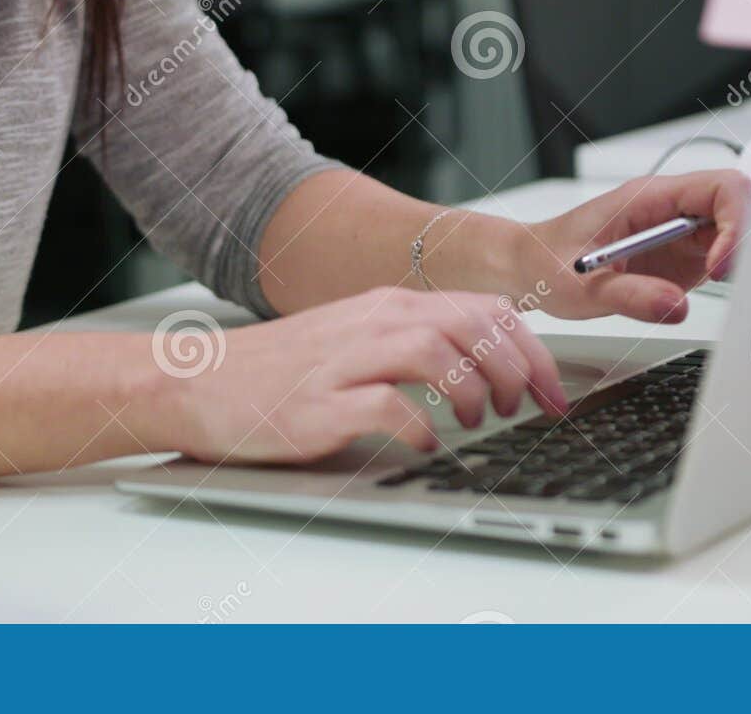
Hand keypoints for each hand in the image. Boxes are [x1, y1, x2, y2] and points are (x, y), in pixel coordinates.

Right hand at [158, 288, 567, 463]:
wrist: (199, 381)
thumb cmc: (280, 371)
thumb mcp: (357, 341)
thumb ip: (415, 345)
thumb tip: (487, 367)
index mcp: (387, 306)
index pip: (483, 307)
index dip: (530, 348)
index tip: (551, 388)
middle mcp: (372, 323)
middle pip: (471, 323)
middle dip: (516, 367)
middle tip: (528, 407)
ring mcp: (345, 360)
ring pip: (437, 351)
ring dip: (472, 389)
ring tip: (476, 420)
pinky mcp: (320, 403)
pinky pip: (387, 406)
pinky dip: (420, 426)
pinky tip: (425, 444)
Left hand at [520, 169, 750, 321]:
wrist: (527, 267)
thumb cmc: (545, 261)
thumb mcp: (580, 285)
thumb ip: (627, 296)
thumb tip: (676, 307)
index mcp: (649, 198)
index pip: (721, 188)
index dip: (736, 223)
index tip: (720, 266)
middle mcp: (670, 210)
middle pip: (738, 207)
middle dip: (745, 244)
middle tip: (722, 281)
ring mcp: (678, 232)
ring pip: (735, 233)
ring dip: (738, 262)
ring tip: (713, 290)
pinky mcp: (680, 257)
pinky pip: (720, 257)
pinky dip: (727, 276)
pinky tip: (710, 293)